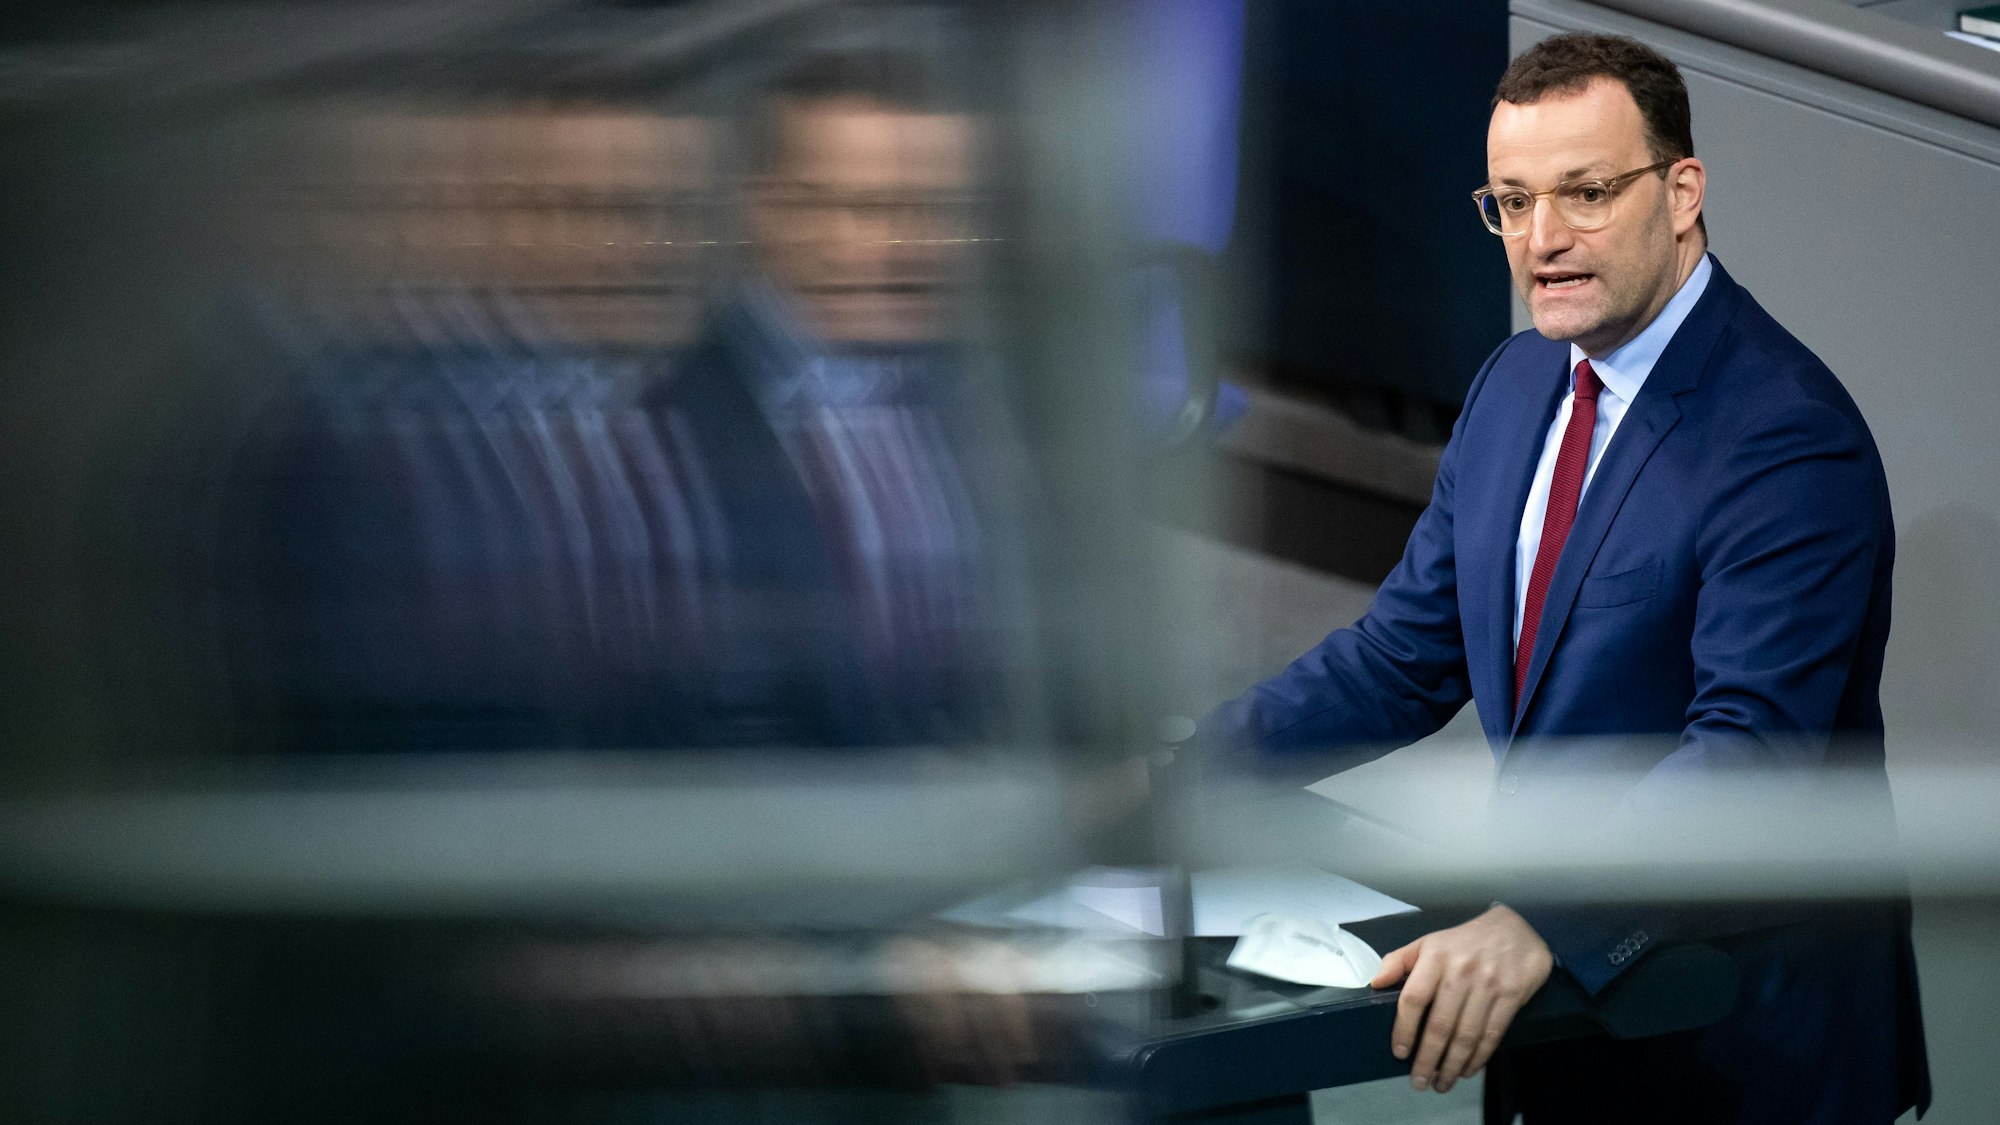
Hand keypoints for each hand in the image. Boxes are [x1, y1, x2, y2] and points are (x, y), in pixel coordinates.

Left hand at [1369, 904, 1552, 1094]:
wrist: (1515, 929)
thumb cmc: (1464, 942)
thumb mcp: (1428, 942)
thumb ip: (1398, 961)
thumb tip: (1375, 983)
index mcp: (1434, 957)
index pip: (1413, 999)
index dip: (1404, 1029)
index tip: (1400, 1053)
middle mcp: (1460, 972)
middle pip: (1440, 1025)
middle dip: (1428, 1059)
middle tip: (1419, 1082)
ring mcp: (1488, 984)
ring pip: (1466, 1035)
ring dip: (1452, 1065)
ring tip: (1441, 1083)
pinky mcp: (1512, 995)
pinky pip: (1492, 1034)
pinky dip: (1479, 1057)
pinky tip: (1467, 1070)